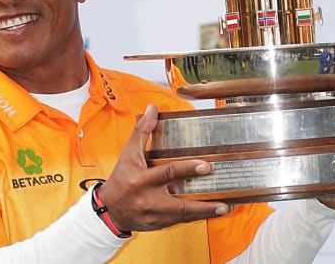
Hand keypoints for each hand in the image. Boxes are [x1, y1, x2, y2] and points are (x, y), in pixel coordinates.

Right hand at [96, 104, 230, 231]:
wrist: (109, 210)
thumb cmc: (121, 179)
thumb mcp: (128, 153)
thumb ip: (142, 130)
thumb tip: (152, 108)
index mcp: (141, 180)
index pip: (168, 173)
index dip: (188, 169)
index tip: (206, 165)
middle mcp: (149, 199)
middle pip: (180, 205)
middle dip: (203, 205)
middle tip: (224, 202)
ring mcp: (154, 215)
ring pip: (183, 216)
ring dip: (204, 213)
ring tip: (224, 208)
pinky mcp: (158, 224)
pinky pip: (180, 221)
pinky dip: (195, 217)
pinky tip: (210, 212)